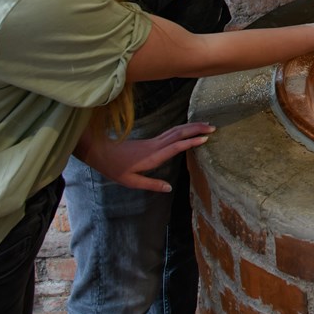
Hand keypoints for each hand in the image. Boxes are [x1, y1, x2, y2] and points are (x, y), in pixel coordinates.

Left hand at [75, 122, 215, 191]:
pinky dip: (183, 128)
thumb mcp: (131, 182)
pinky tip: (189, 129)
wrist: (101, 151)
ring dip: (191, 126)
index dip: (190, 142)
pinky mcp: (152, 140)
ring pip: (176, 130)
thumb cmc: (115, 168)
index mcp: (152, 156)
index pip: (175, 146)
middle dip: (196, 129)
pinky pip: (171, 132)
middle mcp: (155, 146)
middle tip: (212, 127)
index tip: (205, 138)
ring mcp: (154, 141)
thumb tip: (169, 188)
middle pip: (179, 133)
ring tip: (205, 125)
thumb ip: (151, 184)